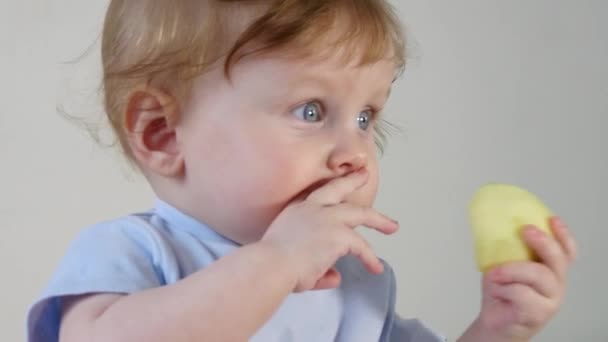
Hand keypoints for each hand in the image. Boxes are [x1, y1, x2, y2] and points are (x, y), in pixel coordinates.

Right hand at [261, 170, 398, 292]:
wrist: (270, 265)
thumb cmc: (272, 264)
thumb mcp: (292, 258)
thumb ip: (318, 267)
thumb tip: (336, 277)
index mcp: (296, 210)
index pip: (316, 194)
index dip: (330, 188)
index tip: (338, 181)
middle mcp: (312, 208)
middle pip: (338, 190)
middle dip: (353, 181)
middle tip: (365, 175)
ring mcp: (327, 219)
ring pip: (360, 214)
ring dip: (378, 220)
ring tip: (392, 227)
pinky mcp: (338, 234)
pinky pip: (361, 246)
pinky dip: (370, 258)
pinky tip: (375, 268)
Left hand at [470, 217, 576, 340]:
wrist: (494, 321)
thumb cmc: (501, 290)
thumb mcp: (504, 265)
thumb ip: (509, 249)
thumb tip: (495, 223)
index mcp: (551, 270)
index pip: (566, 251)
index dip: (563, 235)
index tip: (551, 219)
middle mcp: (556, 284)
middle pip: (558, 259)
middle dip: (543, 241)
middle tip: (524, 230)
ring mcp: (550, 300)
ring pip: (538, 275)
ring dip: (511, 270)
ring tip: (494, 274)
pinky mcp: (538, 314)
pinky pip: (522, 294)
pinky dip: (504, 289)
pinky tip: (497, 293)